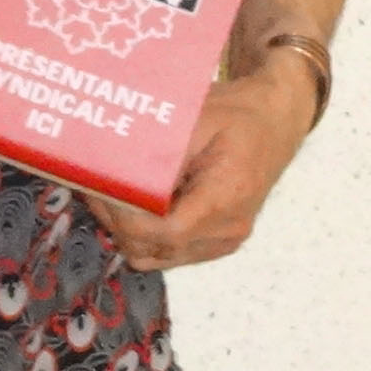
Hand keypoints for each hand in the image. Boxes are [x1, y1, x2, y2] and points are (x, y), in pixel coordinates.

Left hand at [93, 56, 315, 272]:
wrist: (275, 122)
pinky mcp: (215, 242)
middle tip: (95, 186)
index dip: (125, 217)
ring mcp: (222, 240)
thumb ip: (157, 153)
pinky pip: (167, 252)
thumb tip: (112, 176)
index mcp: (227, 197)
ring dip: (126, 230)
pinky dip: (143, 234)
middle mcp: (227, 229)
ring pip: (155, 256)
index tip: (102, 189)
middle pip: (154, 248)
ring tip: (111, 194)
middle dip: (116, 220)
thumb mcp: (194, 120)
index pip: (166, 231)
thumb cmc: (236, 114)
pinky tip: (133, 203)